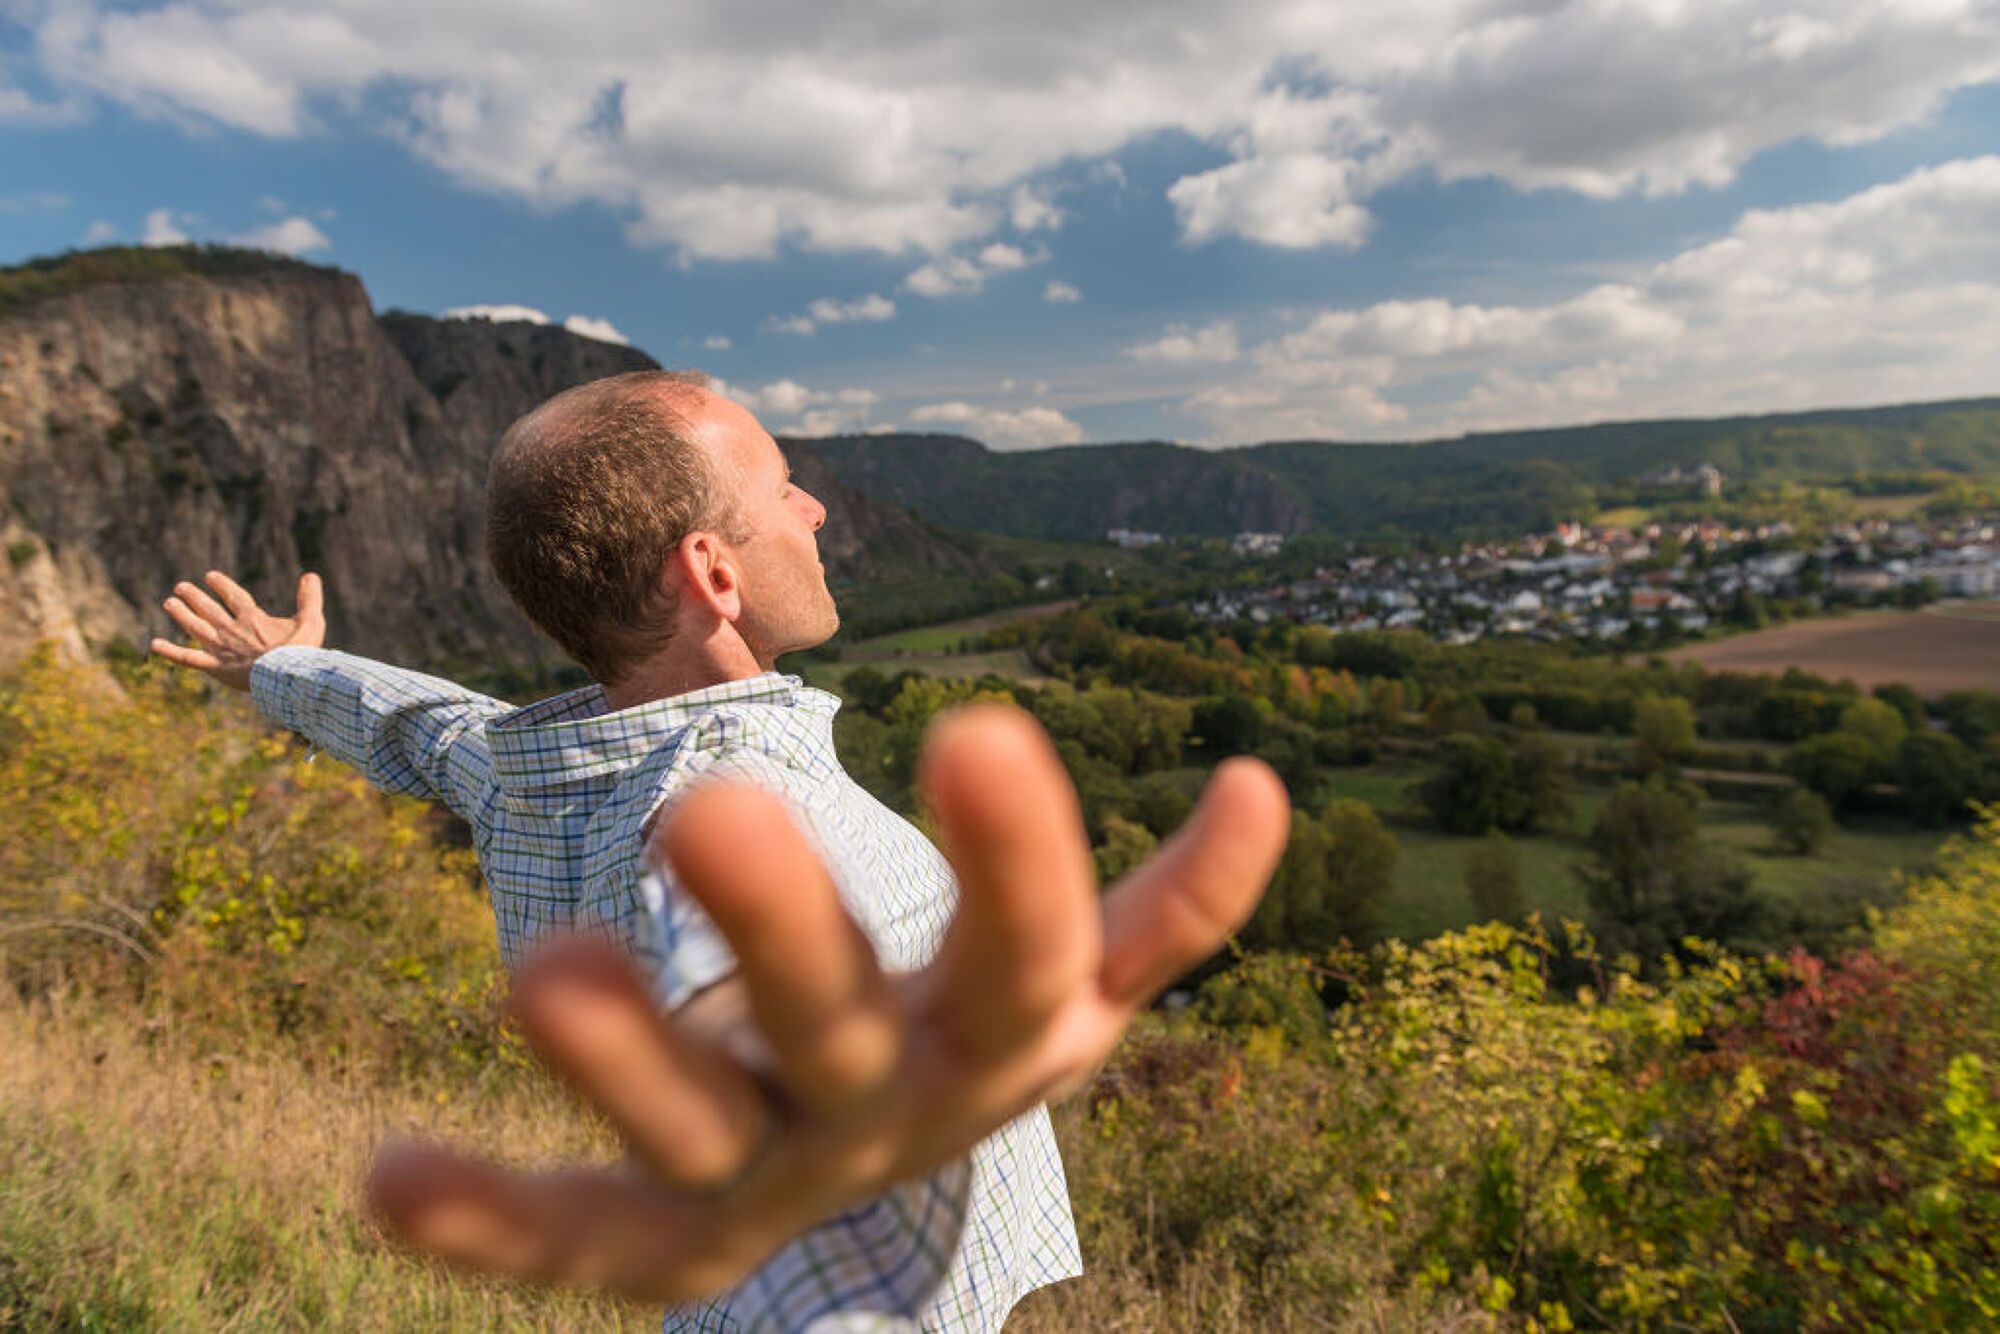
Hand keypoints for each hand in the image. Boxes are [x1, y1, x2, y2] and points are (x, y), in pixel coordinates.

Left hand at [149, 570, 325, 690]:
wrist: (286, 678)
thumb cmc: (301, 651)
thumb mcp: (311, 621)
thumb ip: (309, 598)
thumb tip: (311, 575)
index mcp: (253, 618)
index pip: (233, 596)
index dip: (220, 584)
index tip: (209, 576)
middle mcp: (232, 629)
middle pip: (209, 609)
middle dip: (194, 596)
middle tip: (181, 587)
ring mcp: (221, 648)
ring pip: (196, 627)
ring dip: (182, 614)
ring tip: (169, 603)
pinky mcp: (215, 667)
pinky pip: (188, 658)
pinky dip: (171, 651)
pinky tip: (154, 644)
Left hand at [366, 703, 1289, 1299]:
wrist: (893, 1184)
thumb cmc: (966, 1026)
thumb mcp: (1064, 974)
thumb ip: (1168, 907)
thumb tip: (1273, 787)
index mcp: (1007, 1036)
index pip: (1034, 952)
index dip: (1018, 861)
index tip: (981, 724)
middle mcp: (897, 1114)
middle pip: (847, 1031)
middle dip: (786, 932)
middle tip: (707, 808)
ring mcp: (781, 1183)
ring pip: (706, 1136)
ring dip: (627, 1063)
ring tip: (529, 965)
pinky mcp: (674, 1245)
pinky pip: (585, 1248)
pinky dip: (493, 1222)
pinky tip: (383, 1180)